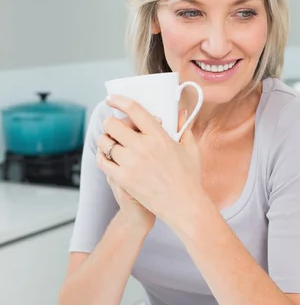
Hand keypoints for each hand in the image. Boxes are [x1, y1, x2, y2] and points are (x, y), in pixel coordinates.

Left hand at [97, 96, 205, 233]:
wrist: (184, 205)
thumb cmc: (190, 177)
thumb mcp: (191, 149)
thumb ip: (184, 127)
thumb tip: (180, 112)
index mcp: (159, 136)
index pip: (134, 110)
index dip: (119, 100)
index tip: (112, 99)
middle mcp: (143, 147)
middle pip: (113, 124)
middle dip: (110, 123)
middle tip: (113, 126)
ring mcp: (131, 163)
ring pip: (105, 142)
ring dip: (105, 140)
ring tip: (110, 142)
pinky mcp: (124, 179)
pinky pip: (103, 161)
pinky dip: (102, 156)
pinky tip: (107, 156)